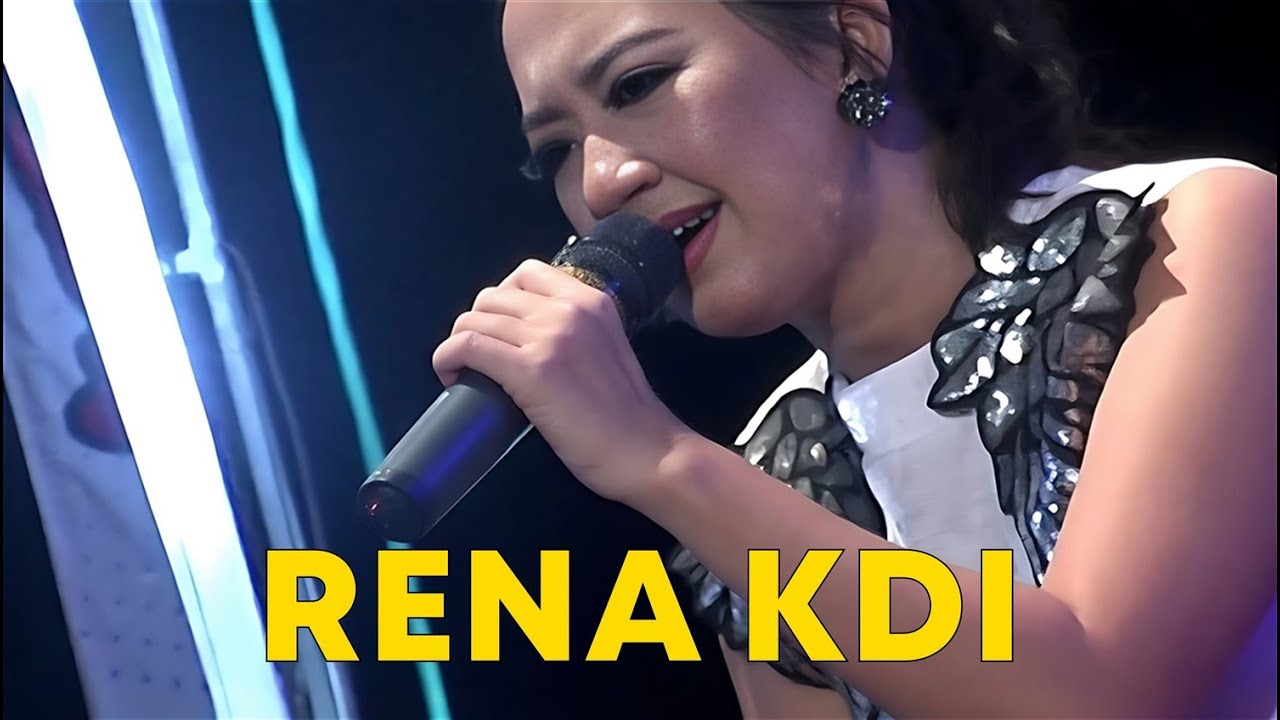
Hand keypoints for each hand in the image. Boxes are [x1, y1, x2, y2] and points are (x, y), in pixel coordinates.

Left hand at [432, 259, 691, 505]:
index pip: (526, 273)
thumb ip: (577, 330)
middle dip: (477, 324)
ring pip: (474, 319)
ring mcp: (550, 337)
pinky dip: (447, 358)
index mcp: (592, 300)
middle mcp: (569, 309)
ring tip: (464, 371)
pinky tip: (451, 375)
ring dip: (458, 344)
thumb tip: (530, 333)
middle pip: (493, 296)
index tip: (501, 329)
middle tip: (482, 357)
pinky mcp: (531, 370)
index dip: (502, 299)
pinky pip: (467, 346)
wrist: (646, 451)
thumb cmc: (629, 414)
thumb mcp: (608, 347)